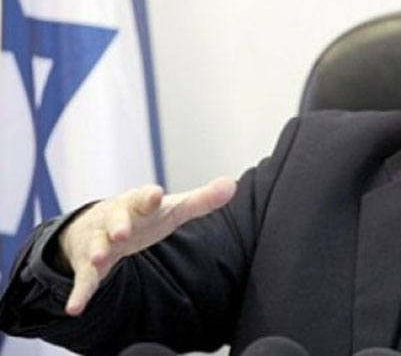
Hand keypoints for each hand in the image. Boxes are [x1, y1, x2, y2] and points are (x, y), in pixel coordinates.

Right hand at [58, 177, 236, 315]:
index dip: (148, 197)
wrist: (98, 223)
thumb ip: (202, 200)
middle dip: (118, 225)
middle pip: (116, 219)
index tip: (154, 194)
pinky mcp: (88, 265)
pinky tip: (76, 307)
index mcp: (137, 204)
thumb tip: (231, 185)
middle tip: (122, 233)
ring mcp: (99, 241)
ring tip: (101, 257)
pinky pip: (84, 279)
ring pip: (96, 245)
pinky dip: (80, 292)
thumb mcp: (172, 208)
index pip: (143, 197)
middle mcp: (115, 219)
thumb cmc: (143, 215)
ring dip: (98, 251)